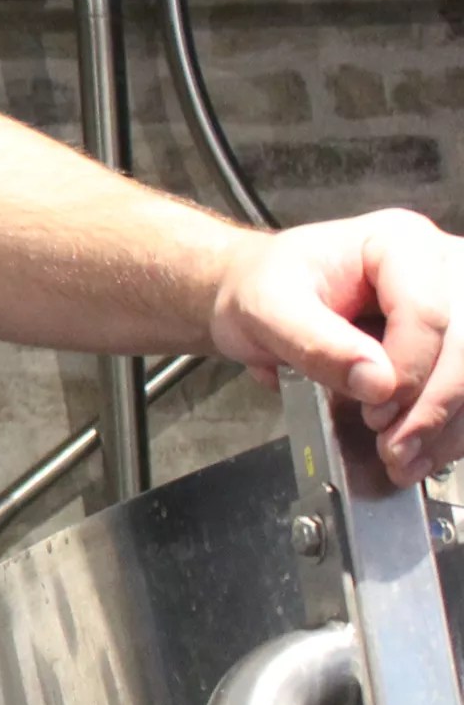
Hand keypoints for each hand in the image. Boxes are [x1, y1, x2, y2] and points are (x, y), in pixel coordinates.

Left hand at [211, 208, 463, 483]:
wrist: (260, 301)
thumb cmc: (263, 291)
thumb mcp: (266, 310)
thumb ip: (317, 343)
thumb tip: (378, 383)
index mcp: (398, 244)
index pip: (428, 311)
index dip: (411, 369)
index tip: (376, 412)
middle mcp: (440, 268)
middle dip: (435, 405)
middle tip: (394, 448)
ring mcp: (454, 307)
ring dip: (448, 424)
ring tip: (403, 460)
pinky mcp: (452, 344)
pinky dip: (450, 427)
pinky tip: (420, 454)